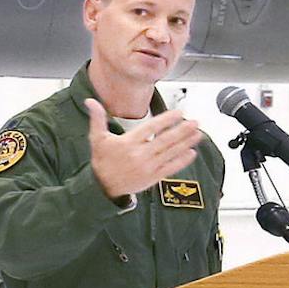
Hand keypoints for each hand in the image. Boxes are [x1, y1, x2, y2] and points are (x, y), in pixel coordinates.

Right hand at [85, 100, 202, 199]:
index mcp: (128, 143)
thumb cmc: (102, 161)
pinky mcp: (152, 178)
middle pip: (165, 140)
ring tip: (198, 134)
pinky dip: (182, 160)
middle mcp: (139, 154)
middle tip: (195, 122)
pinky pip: (170, 168)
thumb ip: (97, 118)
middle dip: (182, 130)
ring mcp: (147, 167)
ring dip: (186, 143)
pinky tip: (191, 153)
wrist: (101, 187)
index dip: (167, 120)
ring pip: (171, 153)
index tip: (179, 113)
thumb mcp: (97, 139)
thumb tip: (90, 101)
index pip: (151, 127)